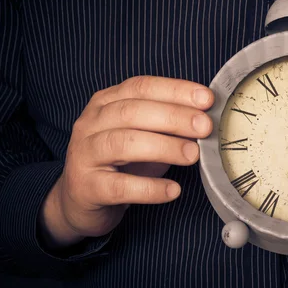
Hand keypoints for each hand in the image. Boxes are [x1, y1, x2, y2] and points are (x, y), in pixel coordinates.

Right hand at [39, 76, 213, 248]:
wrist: (80, 200)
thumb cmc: (120, 163)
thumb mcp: (144, 135)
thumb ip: (168, 124)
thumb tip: (206, 118)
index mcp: (106, 102)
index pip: (141, 87)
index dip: (175, 90)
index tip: (207, 99)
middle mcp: (91, 123)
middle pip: (133, 111)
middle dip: (174, 117)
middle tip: (205, 127)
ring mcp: (84, 154)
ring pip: (124, 143)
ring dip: (164, 147)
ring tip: (193, 155)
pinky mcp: (86, 188)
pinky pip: (119, 186)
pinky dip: (149, 188)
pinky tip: (173, 190)